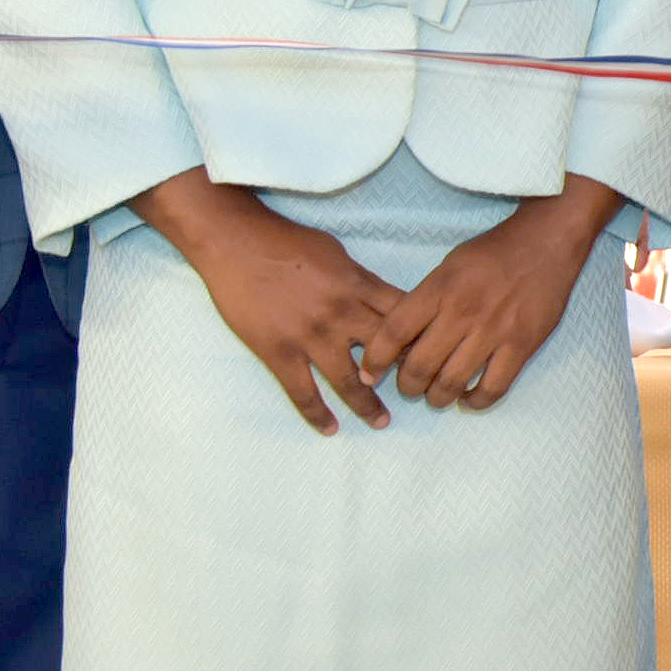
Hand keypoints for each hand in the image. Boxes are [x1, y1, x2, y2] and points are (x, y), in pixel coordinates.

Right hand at [140, 172, 402, 436]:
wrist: (236, 245)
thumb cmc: (287, 242)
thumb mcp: (337, 253)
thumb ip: (361, 281)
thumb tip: (380, 299)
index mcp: (359, 286)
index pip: (404, 317)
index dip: (422, 336)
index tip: (433, 353)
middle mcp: (342, 315)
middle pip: (386, 352)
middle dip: (404, 373)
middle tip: (418, 392)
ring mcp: (311, 337)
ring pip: (349, 380)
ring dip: (368, 404)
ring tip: (382, 422)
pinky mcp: (279, 354)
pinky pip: (303, 392)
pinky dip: (317, 414)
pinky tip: (330, 429)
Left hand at [362, 177, 617, 410]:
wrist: (548, 241)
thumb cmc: (493, 252)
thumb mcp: (448, 265)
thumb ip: (426, 301)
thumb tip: (404, 341)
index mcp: (439, 289)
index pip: (393, 333)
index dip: (375, 361)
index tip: (371, 374)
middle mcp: (462, 312)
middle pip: (418, 366)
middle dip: (407, 386)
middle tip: (411, 386)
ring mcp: (494, 331)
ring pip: (451, 384)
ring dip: (437, 397)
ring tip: (438, 394)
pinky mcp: (522, 345)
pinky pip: (492, 388)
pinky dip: (475, 402)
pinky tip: (470, 397)